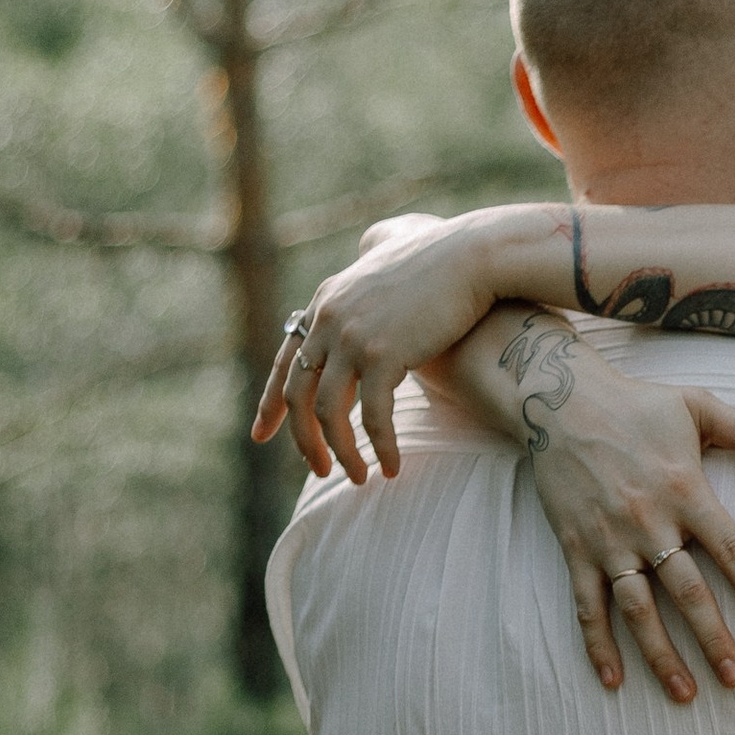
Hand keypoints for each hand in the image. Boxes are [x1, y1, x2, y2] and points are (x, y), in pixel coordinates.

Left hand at [251, 215, 496, 481]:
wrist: (473, 256)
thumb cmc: (442, 260)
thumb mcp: (386, 263)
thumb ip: (368, 274)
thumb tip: (368, 258)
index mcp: (325, 303)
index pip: (285, 362)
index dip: (271, 404)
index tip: (260, 435)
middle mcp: (329, 319)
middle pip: (298, 394)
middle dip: (303, 440)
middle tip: (317, 470)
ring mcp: (352, 337)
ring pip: (328, 412)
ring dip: (340, 452)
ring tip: (358, 477)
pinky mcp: (383, 354)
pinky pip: (373, 417)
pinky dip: (381, 447)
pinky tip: (393, 468)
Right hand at [524, 363, 734, 703]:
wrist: (558, 400)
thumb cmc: (636, 404)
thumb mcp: (697, 406)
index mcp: (685, 489)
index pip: (729, 549)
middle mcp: (648, 521)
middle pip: (687, 591)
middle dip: (713, 638)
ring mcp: (609, 540)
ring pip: (639, 609)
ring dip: (661, 654)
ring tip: (685, 693)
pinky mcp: (576, 548)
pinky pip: (587, 605)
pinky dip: (598, 644)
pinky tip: (613, 679)